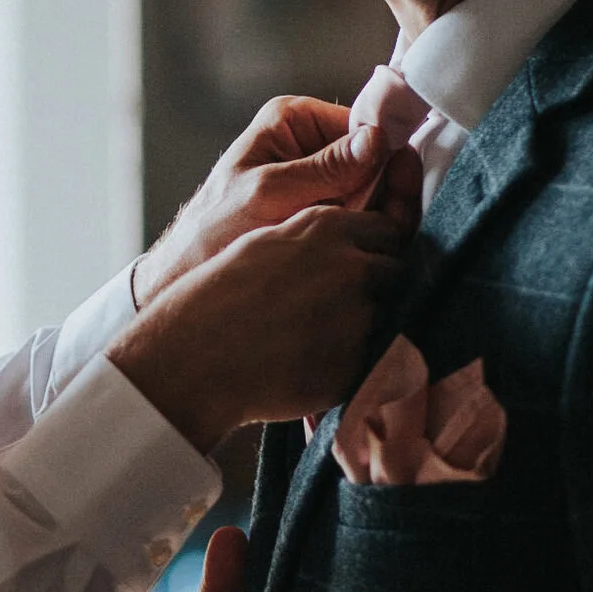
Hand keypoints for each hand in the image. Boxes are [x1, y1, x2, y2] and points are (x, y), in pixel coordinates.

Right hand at [111, 187, 417, 451]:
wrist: (196, 354)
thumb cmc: (219, 296)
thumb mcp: (268, 241)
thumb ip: (318, 236)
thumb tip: (354, 237)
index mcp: (329, 229)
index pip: (388, 229)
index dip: (377, 249)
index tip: (362, 265)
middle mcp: (353, 268)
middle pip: (396, 271)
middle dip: (379, 286)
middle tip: (337, 306)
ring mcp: (359, 317)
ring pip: (387, 316)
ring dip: (366, 324)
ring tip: (321, 335)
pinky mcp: (357, 363)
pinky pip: (372, 360)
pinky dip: (352, 361)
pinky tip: (314, 361)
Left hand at [134, 98, 414, 304]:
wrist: (187, 277)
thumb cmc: (212, 231)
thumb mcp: (269, 194)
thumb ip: (323, 169)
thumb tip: (378, 139)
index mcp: (293, 119)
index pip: (363, 124)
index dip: (386, 155)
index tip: (403, 187)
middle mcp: (309, 141)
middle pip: (372, 158)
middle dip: (383, 189)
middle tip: (392, 224)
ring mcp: (318, 178)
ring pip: (372, 190)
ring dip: (378, 214)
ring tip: (377, 242)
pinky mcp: (322, 211)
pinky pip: (361, 215)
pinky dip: (366, 232)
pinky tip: (364, 251)